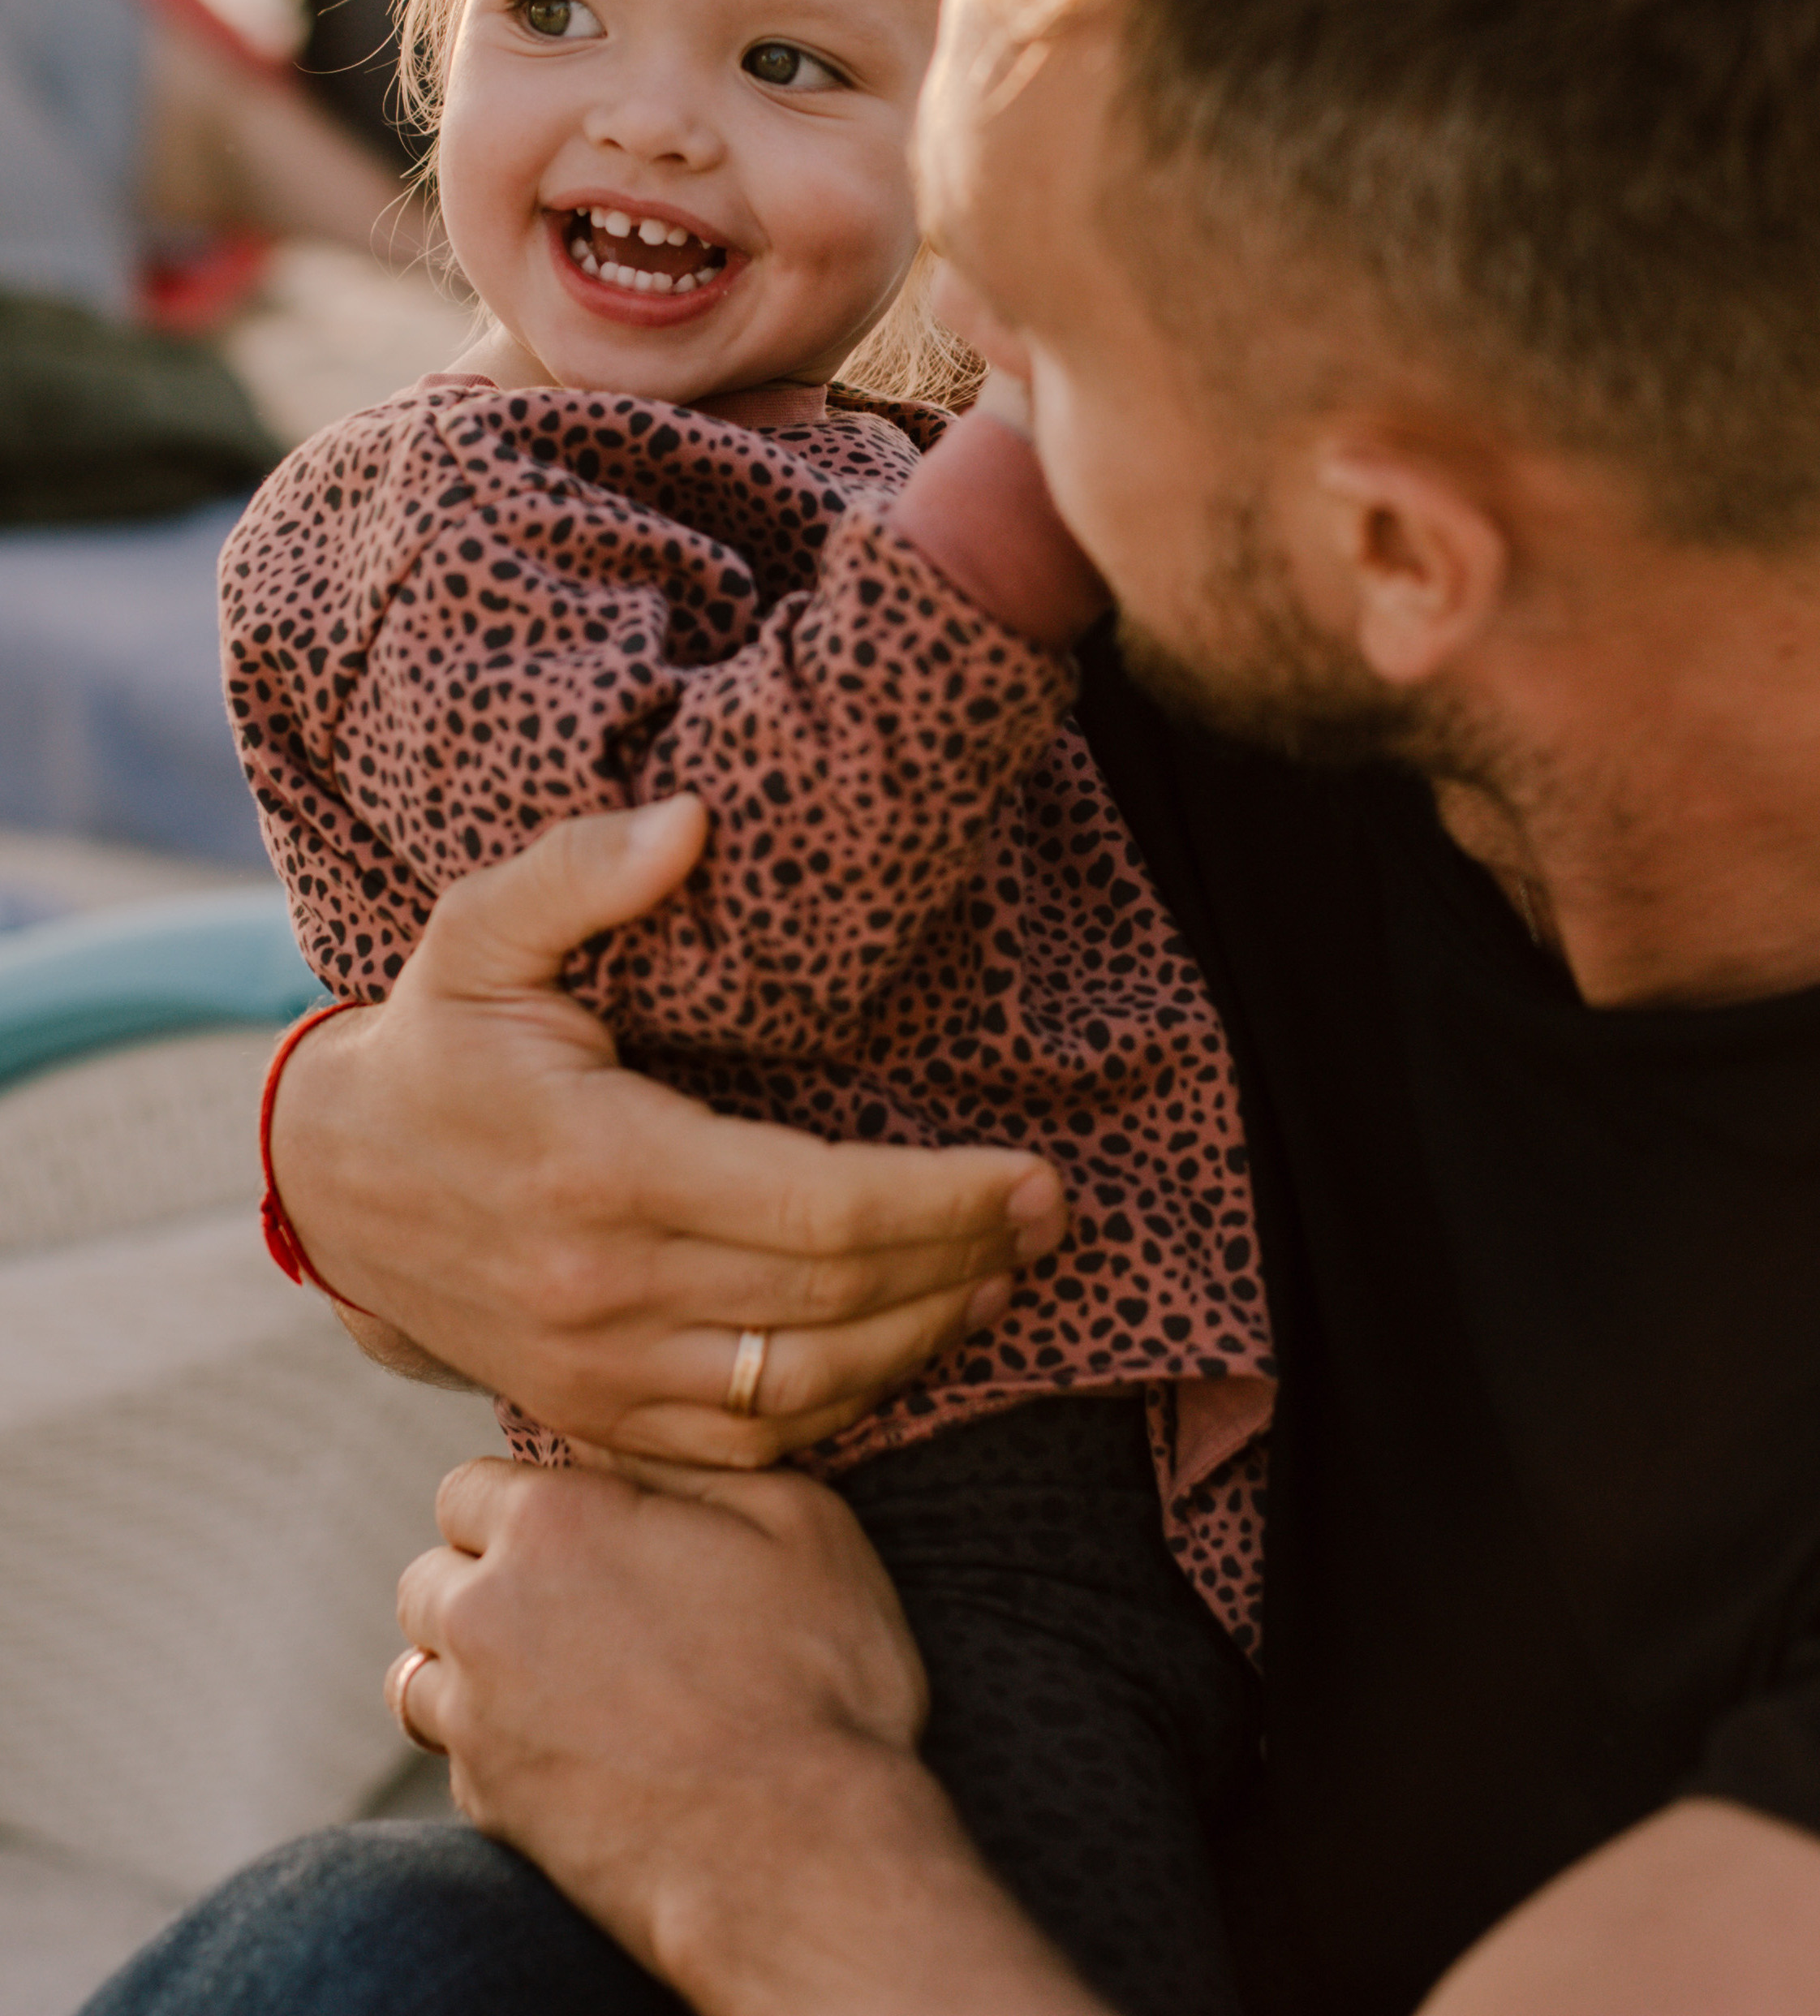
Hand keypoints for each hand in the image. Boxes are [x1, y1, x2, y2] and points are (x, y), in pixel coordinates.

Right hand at [272, 801, 1066, 1465]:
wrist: (329, 1185)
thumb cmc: (434, 1043)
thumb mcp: (481, 931)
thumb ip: (581, 870)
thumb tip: (693, 821)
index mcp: (601, 1165)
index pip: (817, 1210)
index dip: (942, 1198)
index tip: (1032, 1173)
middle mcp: (605, 1287)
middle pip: (833, 1303)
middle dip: (962, 1259)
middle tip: (1047, 1214)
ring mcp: (597, 1369)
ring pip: (804, 1386)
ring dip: (922, 1339)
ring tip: (998, 1277)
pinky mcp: (594, 1414)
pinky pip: (745, 1441)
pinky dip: (840, 1406)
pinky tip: (902, 1348)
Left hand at [393, 1458, 1102, 2015]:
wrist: (803, 1854)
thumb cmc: (815, 1674)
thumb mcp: (795, 1517)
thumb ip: (688, 1465)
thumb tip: (621, 1446)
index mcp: (552, 1523)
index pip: (470, 1486)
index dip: (528, 1501)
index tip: (584, 1526)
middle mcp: (487, 1614)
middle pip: (429, 1577)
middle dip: (483, 1578)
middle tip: (576, 1599)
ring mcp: (477, 1720)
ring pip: (419, 1670)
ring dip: (470, 1663)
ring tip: (555, 1673)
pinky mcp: (490, 1808)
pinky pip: (456, 1756)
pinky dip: (493, 1746)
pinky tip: (572, 1746)